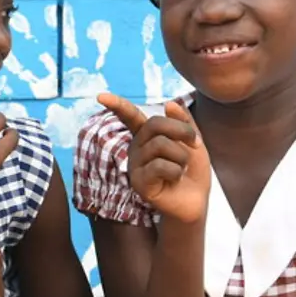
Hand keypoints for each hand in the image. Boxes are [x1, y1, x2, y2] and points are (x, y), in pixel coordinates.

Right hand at [98, 93, 210, 223]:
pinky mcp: (139, 183)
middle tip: (195, 144)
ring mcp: (135, 166)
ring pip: (161, 145)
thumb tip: (169, 103)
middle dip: (182, 131)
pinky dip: (176, 171)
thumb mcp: (193, 142)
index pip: (130, 117)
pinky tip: (174, 180)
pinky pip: (160, 166)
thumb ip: (184, 123)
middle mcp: (136, 148)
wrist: (195, 201)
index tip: (100, 96)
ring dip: (182, 156)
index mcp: (147, 136)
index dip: (117, 105)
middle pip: (155, 123)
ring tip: (181, 169)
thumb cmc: (191, 172)